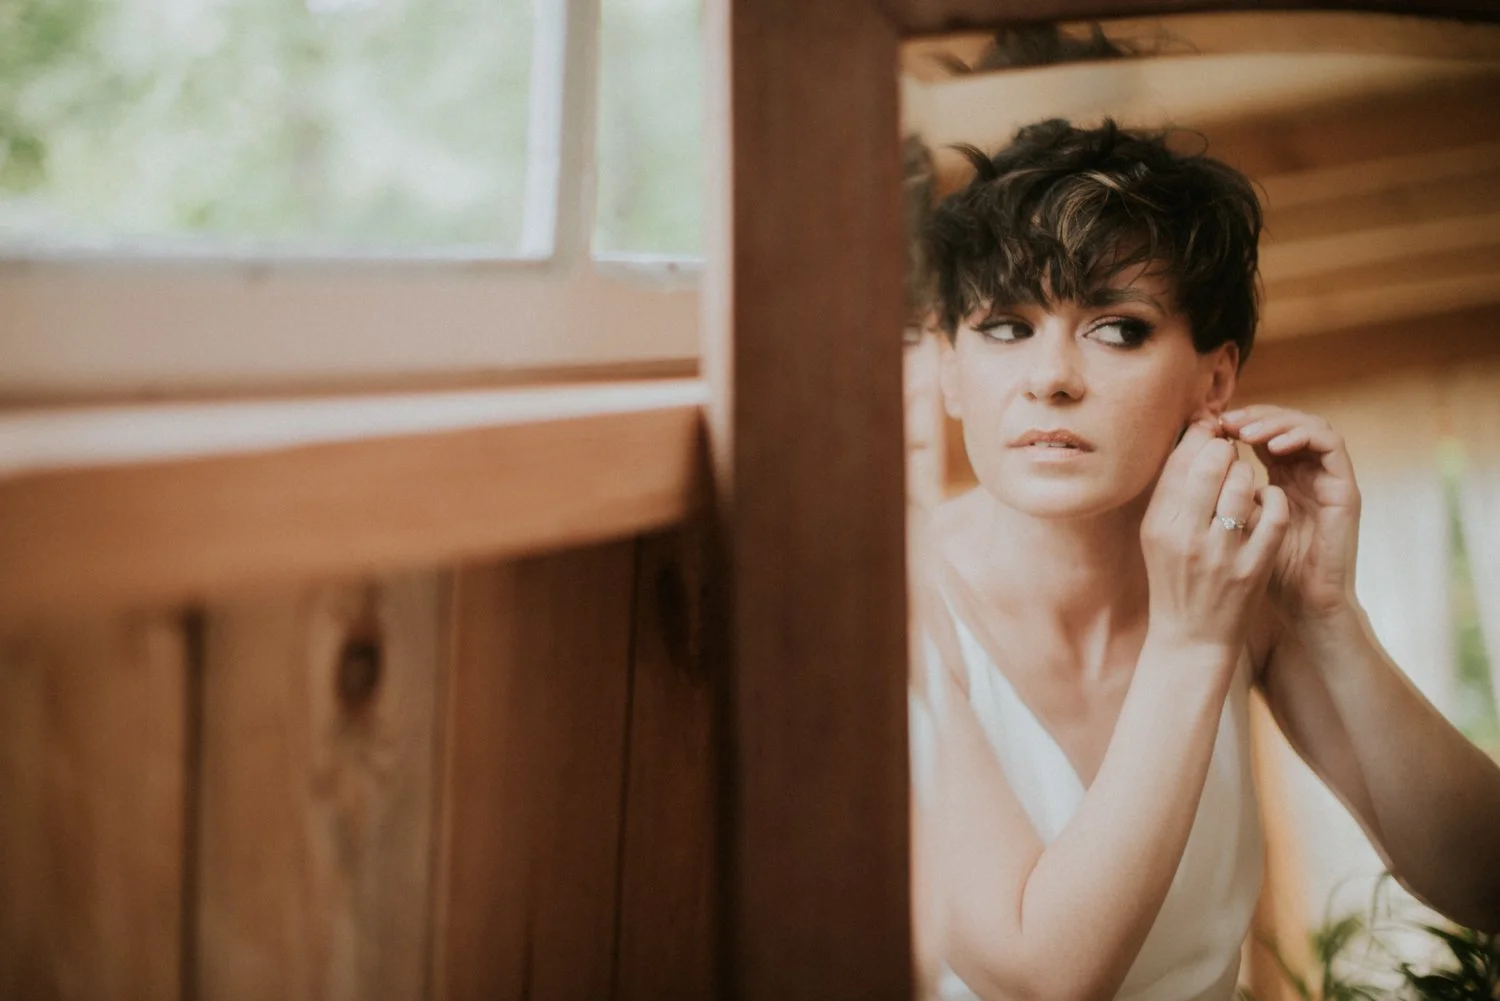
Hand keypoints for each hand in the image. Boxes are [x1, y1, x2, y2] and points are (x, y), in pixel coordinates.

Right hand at [1141, 420, 1290, 660]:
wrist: (1191, 638)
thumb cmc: (1174, 579)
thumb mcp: (1158, 536)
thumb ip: (1172, 492)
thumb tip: (1193, 439)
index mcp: (1158, 525)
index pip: (1180, 461)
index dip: (1199, 438)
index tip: (1209, 435)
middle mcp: (1186, 537)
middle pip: (1212, 465)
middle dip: (1226, 449)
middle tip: (1230, 452)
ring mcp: (1222, 553)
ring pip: (1244, 485)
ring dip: (1248, 473)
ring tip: (1244, 478)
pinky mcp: (1254, 568)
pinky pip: (1274, 515)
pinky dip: (1274, 500)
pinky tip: (1267, 501)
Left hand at [1219, 405, 1361, 622]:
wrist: (1302, 604)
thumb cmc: (1261, 570)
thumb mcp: (1232, 523)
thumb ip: (1219, 492)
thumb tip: (1187, 458)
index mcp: (1280, 475)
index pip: (1260, 431)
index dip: (1235, 422)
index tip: (1205, 424)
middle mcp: (1305, 471)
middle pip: (1283, 420)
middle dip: (1253, 415)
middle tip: (1224, 420)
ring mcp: (1327, 477)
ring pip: (1307, 423)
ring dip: (1274, 420)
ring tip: (1244, 431)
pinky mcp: (1345, 486)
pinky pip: (1330, 444)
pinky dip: (1302, 435)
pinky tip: (1272, 446)